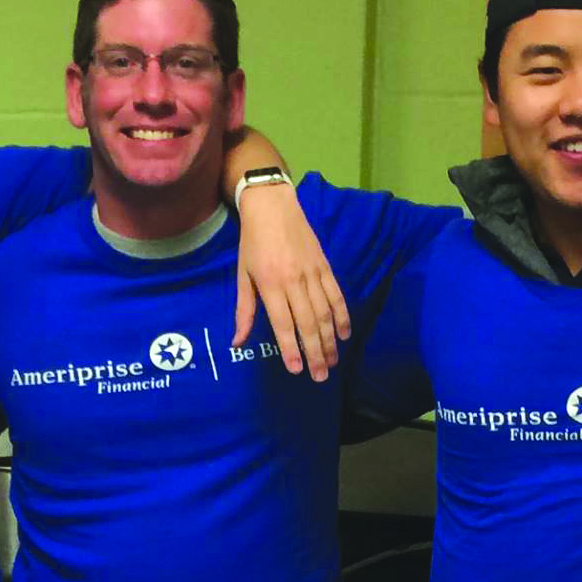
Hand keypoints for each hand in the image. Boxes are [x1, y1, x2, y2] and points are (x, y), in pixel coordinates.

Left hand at [233, 184, 350, 381]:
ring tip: (332, 362)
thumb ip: (244, 311)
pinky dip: (342, 316)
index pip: (284, 324)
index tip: (297, 370)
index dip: (291, 349)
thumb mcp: (242, 276)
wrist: (273, 205)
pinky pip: (337, 295)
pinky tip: (344, 334)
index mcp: (271, 284)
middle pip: (309, 324)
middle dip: (315, 353)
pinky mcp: (325, 266)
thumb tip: (237, 343)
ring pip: (325, 313)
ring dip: (330, 340)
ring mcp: (313, 273)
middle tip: (320, 376)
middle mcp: (294, 281)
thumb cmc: (252, 243)